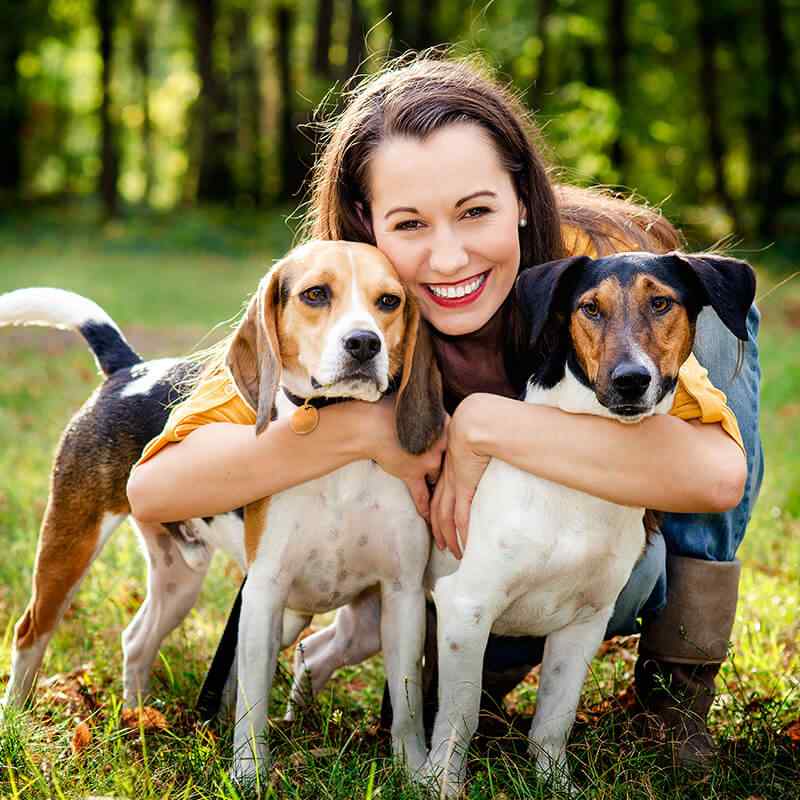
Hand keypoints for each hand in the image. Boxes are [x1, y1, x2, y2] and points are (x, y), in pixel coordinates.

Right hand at [365, 396, 446, 520]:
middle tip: (457, 480)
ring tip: (445, 502)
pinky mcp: (413, 474)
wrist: (371, 425)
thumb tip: (435, 416)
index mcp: (444, 425)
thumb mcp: (417, 408)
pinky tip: (429, 517)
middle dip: (452, 471)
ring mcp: (428, 460)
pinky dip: (425, 506)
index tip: (463, 456)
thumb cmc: (389, 411)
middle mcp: (441, 444)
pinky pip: (422, 494)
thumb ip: (430, 415)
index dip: (457, 449)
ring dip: (439, 488)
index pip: (456, 440)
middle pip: (451, 461)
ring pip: (439, 478)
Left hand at [430, 397, 490, 558]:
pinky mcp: (464, 488)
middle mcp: (447, 479)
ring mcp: (454, 484)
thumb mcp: (474, 440)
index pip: (438, 495)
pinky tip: (466, 544)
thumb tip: (490, 453)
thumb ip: (478, 450)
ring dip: (449, 537)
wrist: (475, 422)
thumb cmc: (478, 426)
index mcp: (448, 468)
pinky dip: (462, 533)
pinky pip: (460, 517)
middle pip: (436, 510)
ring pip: (445, 518)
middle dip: (438, 530)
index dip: (436, 511)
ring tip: (454, 552)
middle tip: (443, 545)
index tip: (438, 524)